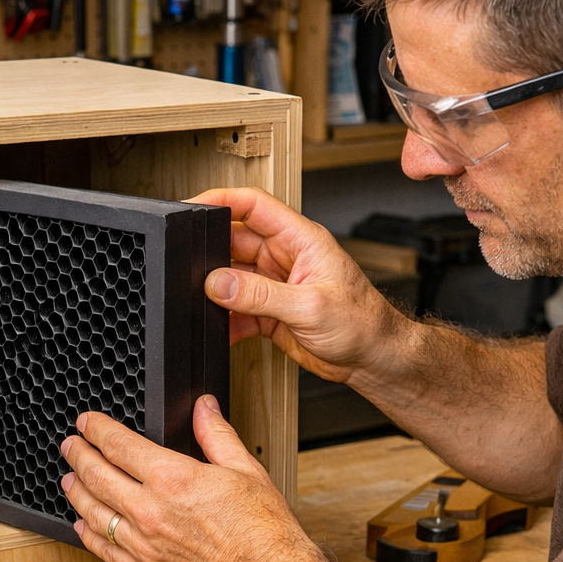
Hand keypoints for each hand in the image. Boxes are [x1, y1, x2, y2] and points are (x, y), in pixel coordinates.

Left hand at [60, 396, 310, 561]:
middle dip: (77, 456)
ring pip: (94, 513)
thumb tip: (204, 407)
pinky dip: (89, 535)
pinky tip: (83, 526)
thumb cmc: (262, 531)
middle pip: (97, 476)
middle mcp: (151, 511)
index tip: (87, 423)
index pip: (118, 445)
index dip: (96, 429)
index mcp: (172, 479)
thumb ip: (216, 434)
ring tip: (68, 481)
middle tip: (69, 446)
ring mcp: (145, 544)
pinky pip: (106, 551)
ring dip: (77, 493)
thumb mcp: (244, 468)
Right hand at [188, 186, 411, 383]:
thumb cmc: (363, 324)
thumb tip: (217, 282)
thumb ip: (259, 294)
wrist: (373, 360)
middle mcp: (285, 257)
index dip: (220, 200)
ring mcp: (275, 284)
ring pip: (231, 278)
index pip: (253, 205)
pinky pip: (237, 309)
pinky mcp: (270, 311)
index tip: (191, 209)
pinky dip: (225, 320)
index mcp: (300, 239)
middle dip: (210, 254)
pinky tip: (220, 329)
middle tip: (189, 269)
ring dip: (216, 292)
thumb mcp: (309, 306)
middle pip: (234, 241)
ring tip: (203, 303)